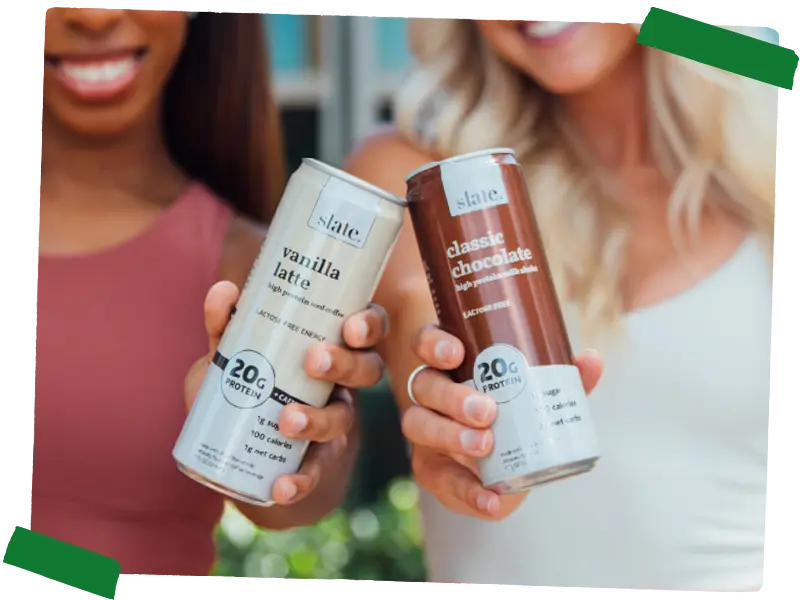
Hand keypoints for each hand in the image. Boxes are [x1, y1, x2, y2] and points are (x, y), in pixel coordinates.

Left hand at [185, 281, 387, 505]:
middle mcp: (345, 383)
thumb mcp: (234, 352)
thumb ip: (226, 324)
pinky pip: (316, 471)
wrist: (243, 450)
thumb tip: (224, 289)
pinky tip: (281, 486)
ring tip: (287, 421)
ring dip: (318, 420)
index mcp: (334, 345)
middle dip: (346, 365)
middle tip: (314, 361)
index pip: (368, 327)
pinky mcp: (318, 463)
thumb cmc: (249, 384)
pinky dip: (300, 480)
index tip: (350, 325)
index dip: (370, 324)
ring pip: (342, 420)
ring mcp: (336, 424)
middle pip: (367, 370)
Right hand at [403, 324, 602, 520]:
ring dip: (450, 435)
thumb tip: (591, 360)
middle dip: (452, 397)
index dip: (434, 344)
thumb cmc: (514, 416)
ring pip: (417, 423)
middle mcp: (431, 393)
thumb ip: (559, 378)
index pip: (427, 343)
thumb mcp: (536, 395)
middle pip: (424, 384)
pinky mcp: (432, 469)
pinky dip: (467, 492)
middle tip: (487, 411)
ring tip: (485, 446)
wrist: (502, 467)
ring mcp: (426, 430)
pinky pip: (441, 479)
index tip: (456, 354)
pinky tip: (491, 501)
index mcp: (452, 365)